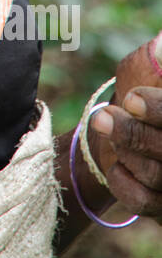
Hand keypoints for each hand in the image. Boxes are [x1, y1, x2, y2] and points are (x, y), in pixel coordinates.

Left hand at [90, 36, 161, 222]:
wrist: (123, 129)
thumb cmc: (140, 90)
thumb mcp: (146, 66)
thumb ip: (158, 55)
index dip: (158, 110)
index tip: (131, 99)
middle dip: (133, 134)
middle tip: (101, 118)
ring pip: (157, 175)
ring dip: (125, 152)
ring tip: (103, 126)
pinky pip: (144, 202)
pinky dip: (123, 183)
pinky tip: (115, 165)